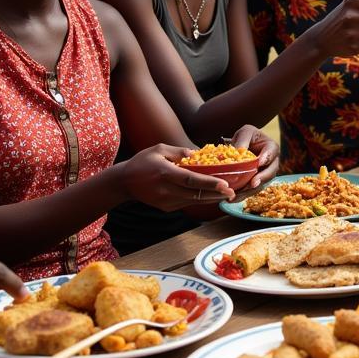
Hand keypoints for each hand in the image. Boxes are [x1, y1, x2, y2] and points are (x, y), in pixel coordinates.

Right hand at [119, 144, 234, 210]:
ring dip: (212, 199)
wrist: (124, 183)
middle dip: (217, 194)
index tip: (225, 185)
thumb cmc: (142, 162)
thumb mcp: (158, 149)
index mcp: (165, 174)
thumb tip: (197, 154)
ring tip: (228, 195)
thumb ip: (179, 151)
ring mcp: (166, 201)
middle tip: (234, 193)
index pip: (191, 180)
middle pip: (196, 194)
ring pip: (194, 201)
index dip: (209, 183)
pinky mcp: (166, 207)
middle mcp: (166, 190)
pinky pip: (187, 203)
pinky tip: (212, 195)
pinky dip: (200, 199)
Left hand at [230, 124, 279, 189]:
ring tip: (238, 195)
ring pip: (261, 184)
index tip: (259, 163)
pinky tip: (232, 199)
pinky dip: (243, 195)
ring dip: (250, 191)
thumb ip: (244, 139)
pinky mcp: (256, 183)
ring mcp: (265, 174)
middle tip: (252, 184)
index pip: (271, 153)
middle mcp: (272, 163)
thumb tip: (239, 151)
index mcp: (271, 148)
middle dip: (261, 179)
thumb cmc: (247, 136)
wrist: (245, 145)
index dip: (266, 158)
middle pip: (270, 172)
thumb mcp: (246, 132)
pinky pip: (252, 190)